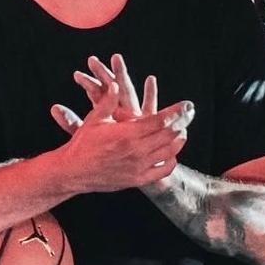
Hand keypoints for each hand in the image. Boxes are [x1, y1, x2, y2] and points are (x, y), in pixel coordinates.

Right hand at [52, 55, 193, 191]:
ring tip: (182, 131)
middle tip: (190, 114)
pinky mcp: (137, 179)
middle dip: (183, 122)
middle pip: (169, 135)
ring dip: (179, 140)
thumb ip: (108, 102)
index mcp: (127, 134)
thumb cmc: (83, 143)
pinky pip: (162, 171)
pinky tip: (171, 153)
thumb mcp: (95, 119)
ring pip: (169, 152)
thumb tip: (116, 85)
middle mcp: (135, 151)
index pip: (161, 121)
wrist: (73, 172)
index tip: (187, 105)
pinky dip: (171, 161)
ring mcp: (138, 167)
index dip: (177, 112)